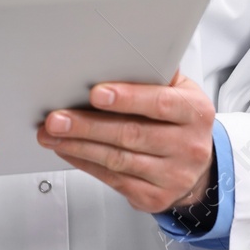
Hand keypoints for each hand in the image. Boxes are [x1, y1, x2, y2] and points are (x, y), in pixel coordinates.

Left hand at [34, 72, 215, 212]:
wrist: (197, 167)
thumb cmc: (180, 120)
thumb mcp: (179, 91)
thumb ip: (154, 73)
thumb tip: (118, 51)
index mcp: (195, 112)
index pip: (160, 103)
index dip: (128, 98)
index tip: (96, 94)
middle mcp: (188, 146)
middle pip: (132, 134)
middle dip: (88, 125)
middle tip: (57, 118)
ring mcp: (173, 175)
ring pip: (118, 160)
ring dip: (79, 145)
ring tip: (52, 134)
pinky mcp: (155, 197)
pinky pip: (113, 179)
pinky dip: (85, 163)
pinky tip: (68, 150)